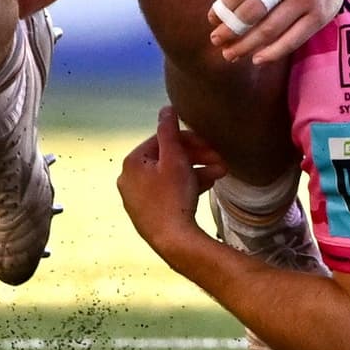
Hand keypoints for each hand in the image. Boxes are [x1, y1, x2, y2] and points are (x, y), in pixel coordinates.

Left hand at [116, 105, 228, 251]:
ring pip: (170, 176)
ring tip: (221, 173)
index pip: (162, 140)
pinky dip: (186, 187)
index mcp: (132, 162)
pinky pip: (168, 192)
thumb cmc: (174, 197)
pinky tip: (208, 185)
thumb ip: (169, 131)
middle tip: (220, 159)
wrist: (174, 241)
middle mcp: (129, 179)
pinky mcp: (147, 213)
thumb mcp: (175, 159)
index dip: (189, 140)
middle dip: (196, 157)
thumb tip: (165, 108)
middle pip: (166, 159)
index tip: (210, 144)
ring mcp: (137, 198)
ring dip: (196, 171)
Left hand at [200, 0, 349, 66]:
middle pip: (253, 12)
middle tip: (217, 40)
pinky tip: (257, 58)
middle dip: (231, 30)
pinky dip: (273, 52)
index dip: (221, 7)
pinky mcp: (320, 15)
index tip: (212, 20)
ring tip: (230, 54)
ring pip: (271, 29)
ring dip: (247, 46)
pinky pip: (294, 39)